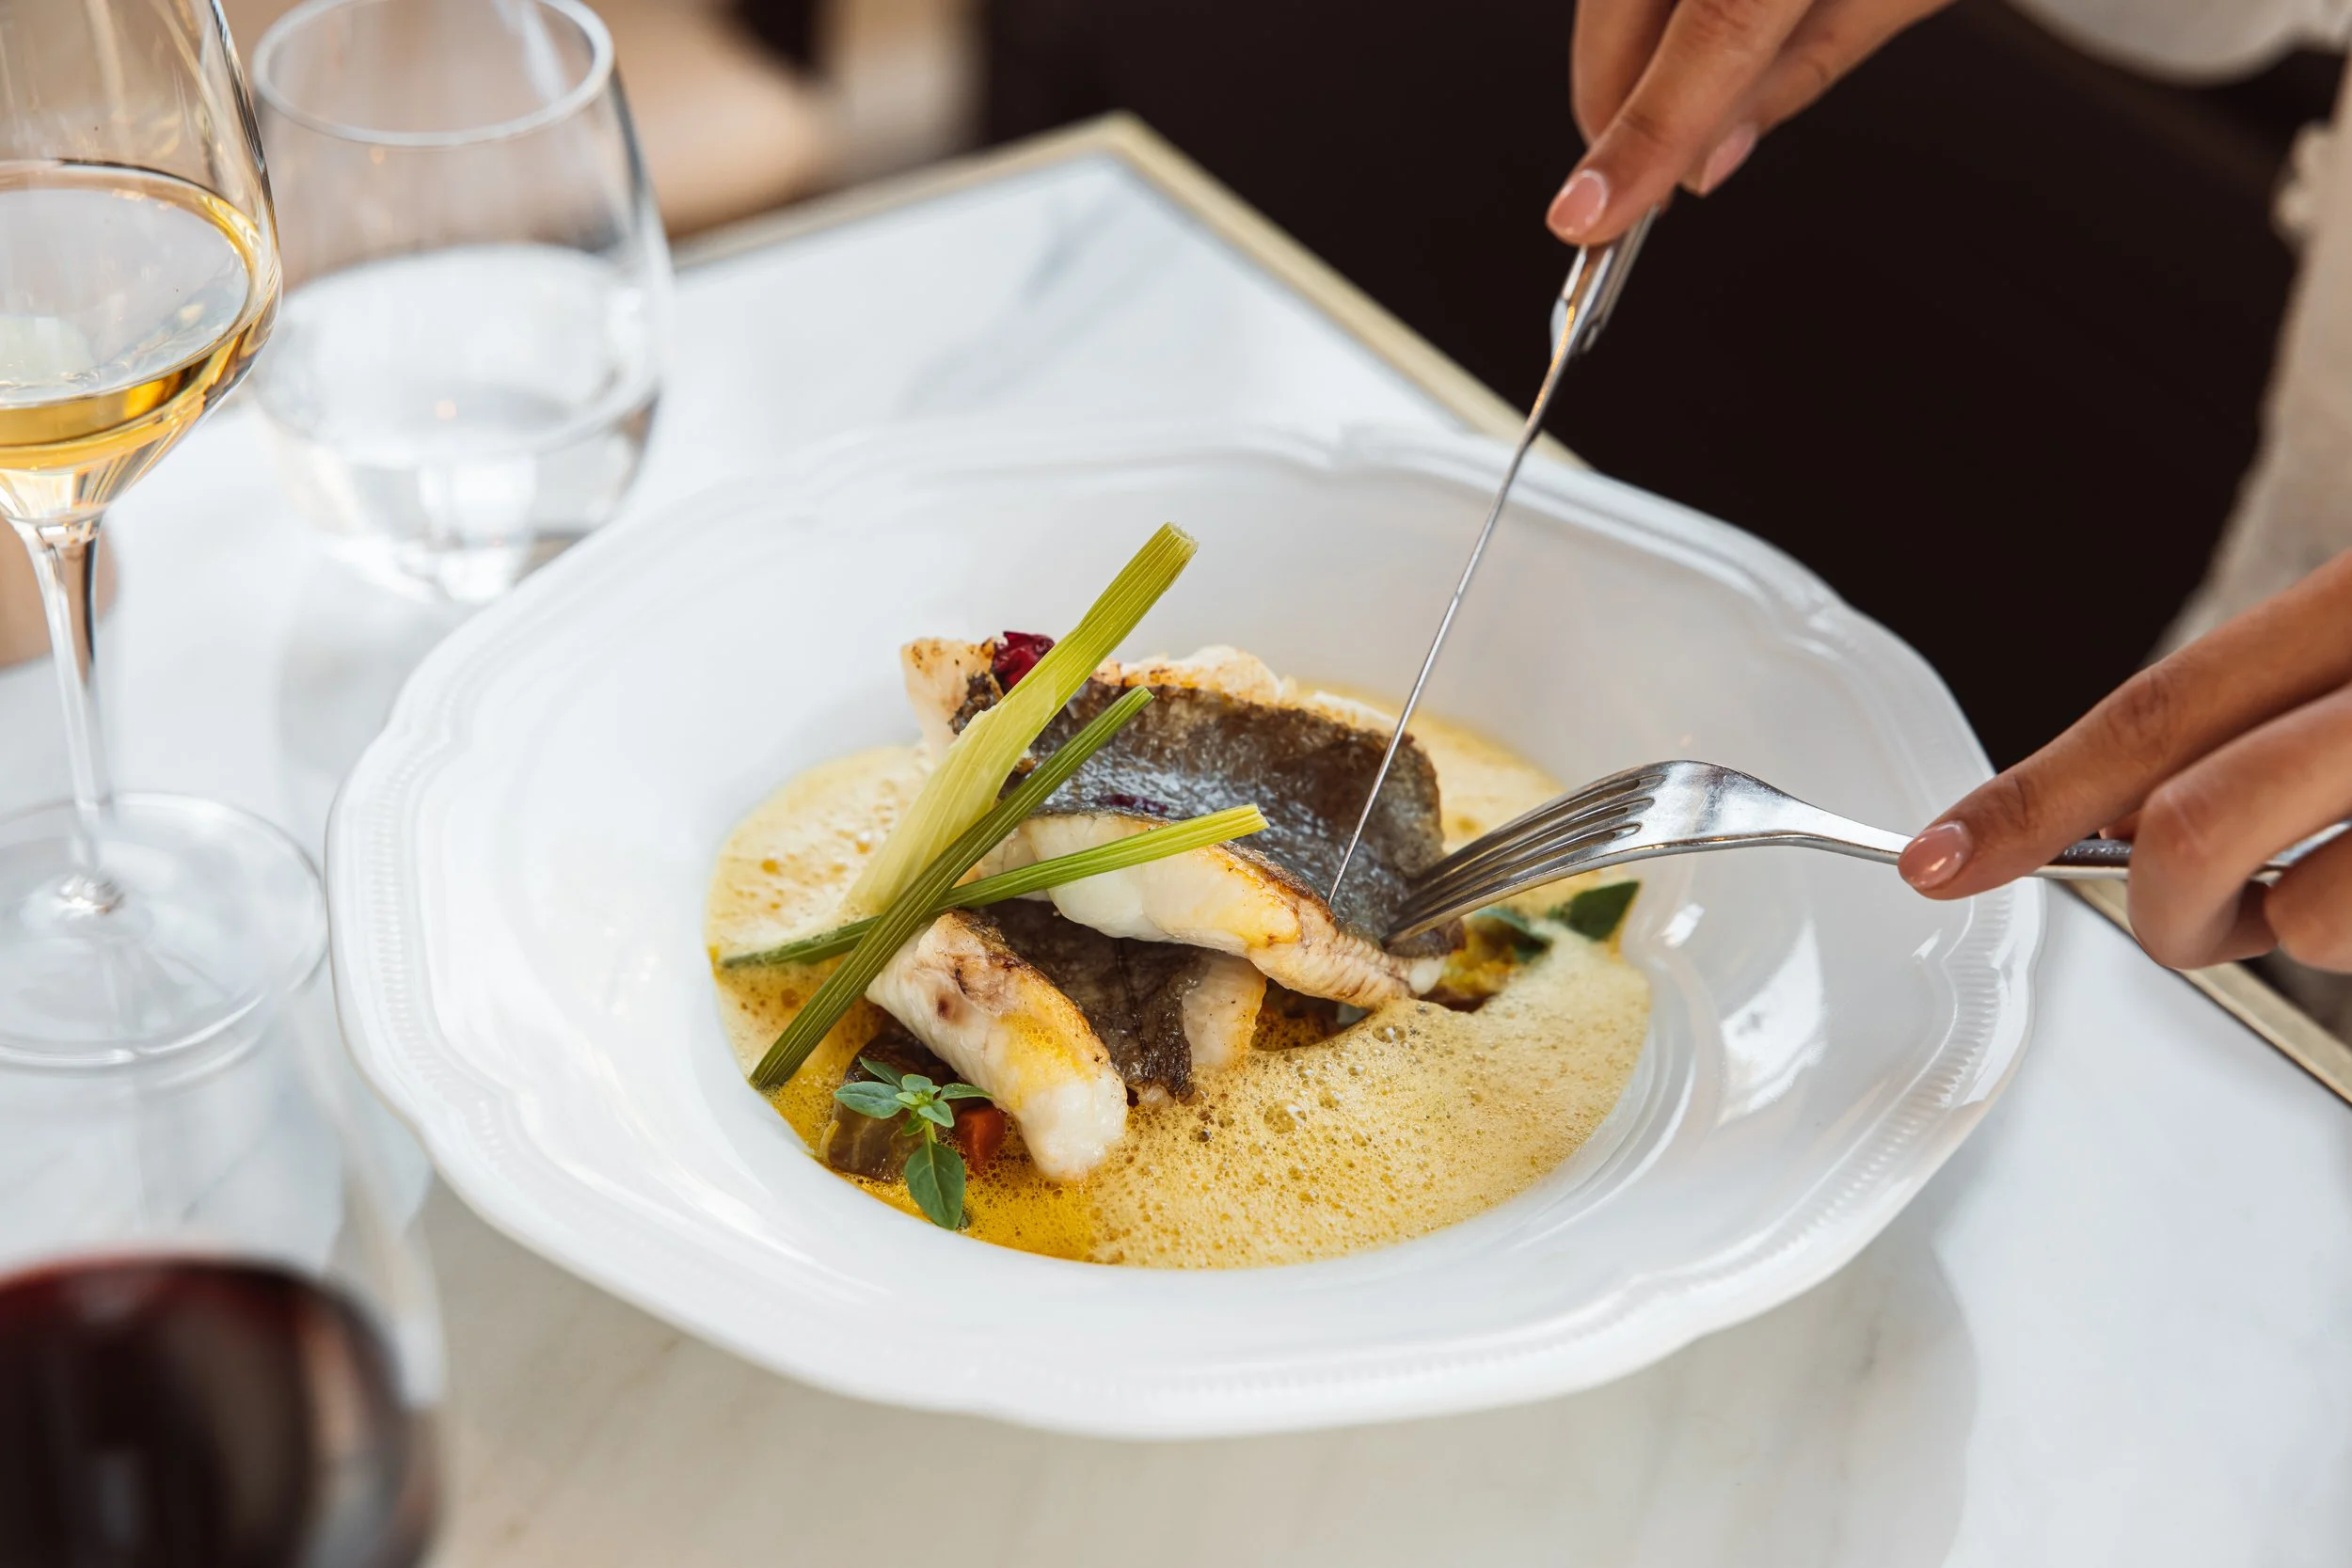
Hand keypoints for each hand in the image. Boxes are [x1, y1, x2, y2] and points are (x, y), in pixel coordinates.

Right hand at [1550, 0, 1953, 243]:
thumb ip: (1804, 69)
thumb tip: (1710, 157)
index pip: (1709, 37)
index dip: (1639, 138)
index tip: (1587, 219)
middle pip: (1625, 12)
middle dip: (1620, 111)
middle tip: (1644, 186)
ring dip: (1631, 56)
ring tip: (1690, 90)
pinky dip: (1645, 9)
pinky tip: (1686, 27)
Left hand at [1898, 551, 2351, 971]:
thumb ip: (2256, 710)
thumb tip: (2126, 819)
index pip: (2155, 710)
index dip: (2029, 798)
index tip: (1934, 858)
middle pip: (2193, 828)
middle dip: (2160, 907)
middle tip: (2184, 917)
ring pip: (2297, 917)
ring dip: (2292, 927)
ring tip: (2346, 869)